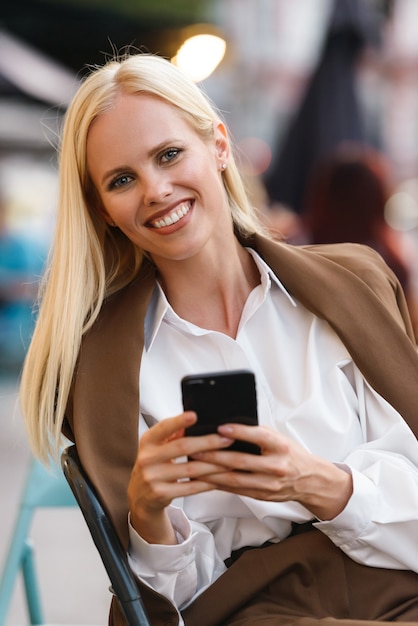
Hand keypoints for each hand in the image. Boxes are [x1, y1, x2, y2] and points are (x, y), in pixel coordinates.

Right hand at [128, 411, 233, 543]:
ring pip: (190, 469)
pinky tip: (220, 478)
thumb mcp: (157, 446)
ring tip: (230, 460)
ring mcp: (153, 477)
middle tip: (227, 439)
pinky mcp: (161, 494)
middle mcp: (147, 458)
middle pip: (182, 447)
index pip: (164, 428)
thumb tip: (196, 419)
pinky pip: (190, 487)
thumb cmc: (154, 464)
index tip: (194, 415)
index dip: (179, 421)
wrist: (140, 495)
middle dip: (208, 442)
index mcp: (147, 441)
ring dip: (214, 465)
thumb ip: (173, 433)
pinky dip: (207, 483)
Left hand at [191, 422, 352, 520]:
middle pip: (241, 462)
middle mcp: (276, 467)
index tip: (221, 427)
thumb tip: (229, 426)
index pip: (258, 437)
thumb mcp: (279, 439)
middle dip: (216, 456)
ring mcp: (268, 484)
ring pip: (235, 479)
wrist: (310, 480)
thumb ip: (257, 433)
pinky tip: (206, 478)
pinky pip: (236, 490)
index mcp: (281, 447)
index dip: (239, 432)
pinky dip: (219, 483)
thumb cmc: (291, 455)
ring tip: (195, 464)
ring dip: (212, 472)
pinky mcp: (261, 496)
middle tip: (197, 449)